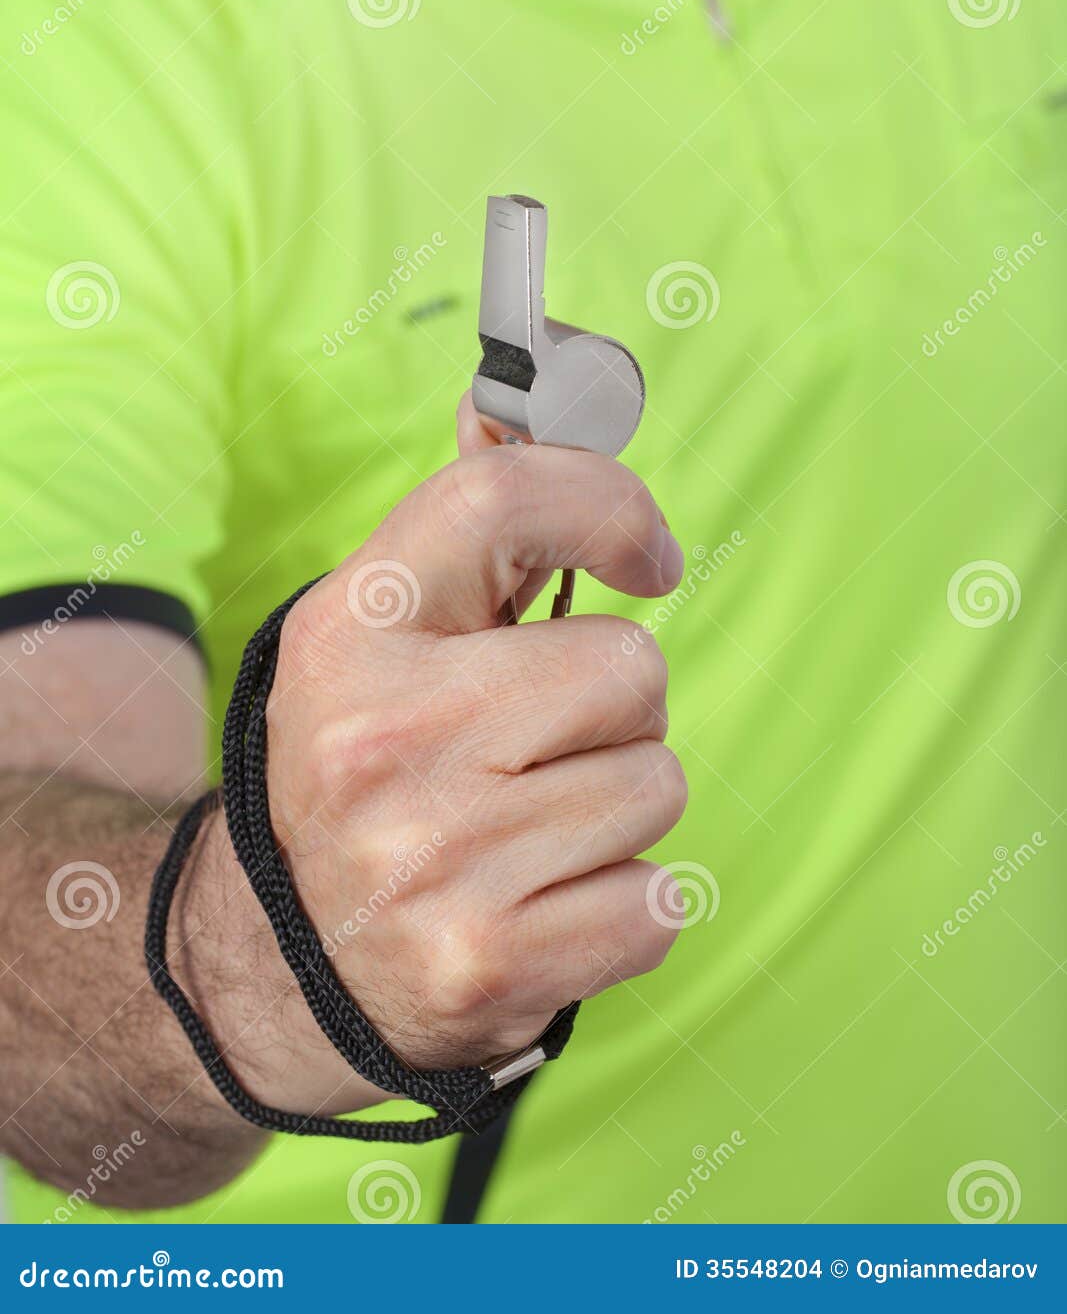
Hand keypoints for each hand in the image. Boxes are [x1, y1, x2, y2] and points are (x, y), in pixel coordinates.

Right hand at [265, 399, 686, 1074]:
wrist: (292, 958)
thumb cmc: (367, 766)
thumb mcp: (382, 636)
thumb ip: (464, 530)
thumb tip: (512, 410)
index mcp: (353, 630)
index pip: (501, 499)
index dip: (607, 505)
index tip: (648, 557)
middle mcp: (384, 737)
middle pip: (630, 666)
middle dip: (617, 702)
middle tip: (547, 739)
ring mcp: (436, 856)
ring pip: (658, 782)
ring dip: (621, 803)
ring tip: (533, 824)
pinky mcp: (488, 960)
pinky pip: (659, 899)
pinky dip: (626, 904)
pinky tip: (548, 901)